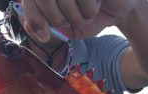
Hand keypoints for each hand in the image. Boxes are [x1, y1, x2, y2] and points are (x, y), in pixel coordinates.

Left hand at [22, 0, 138, 41]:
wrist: (119, 9)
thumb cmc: (91, 17)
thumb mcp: (67, 28)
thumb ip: (47, 27)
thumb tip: (27, 26)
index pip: (31, 1)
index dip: (34, 18)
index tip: (45, 36)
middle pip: (45, 0)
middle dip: (59, 19)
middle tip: (74, 20)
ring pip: (64, 1)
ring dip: (77, 17)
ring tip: (88, 11)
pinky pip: (84, 0)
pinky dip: (89, 10)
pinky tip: (98, 3)